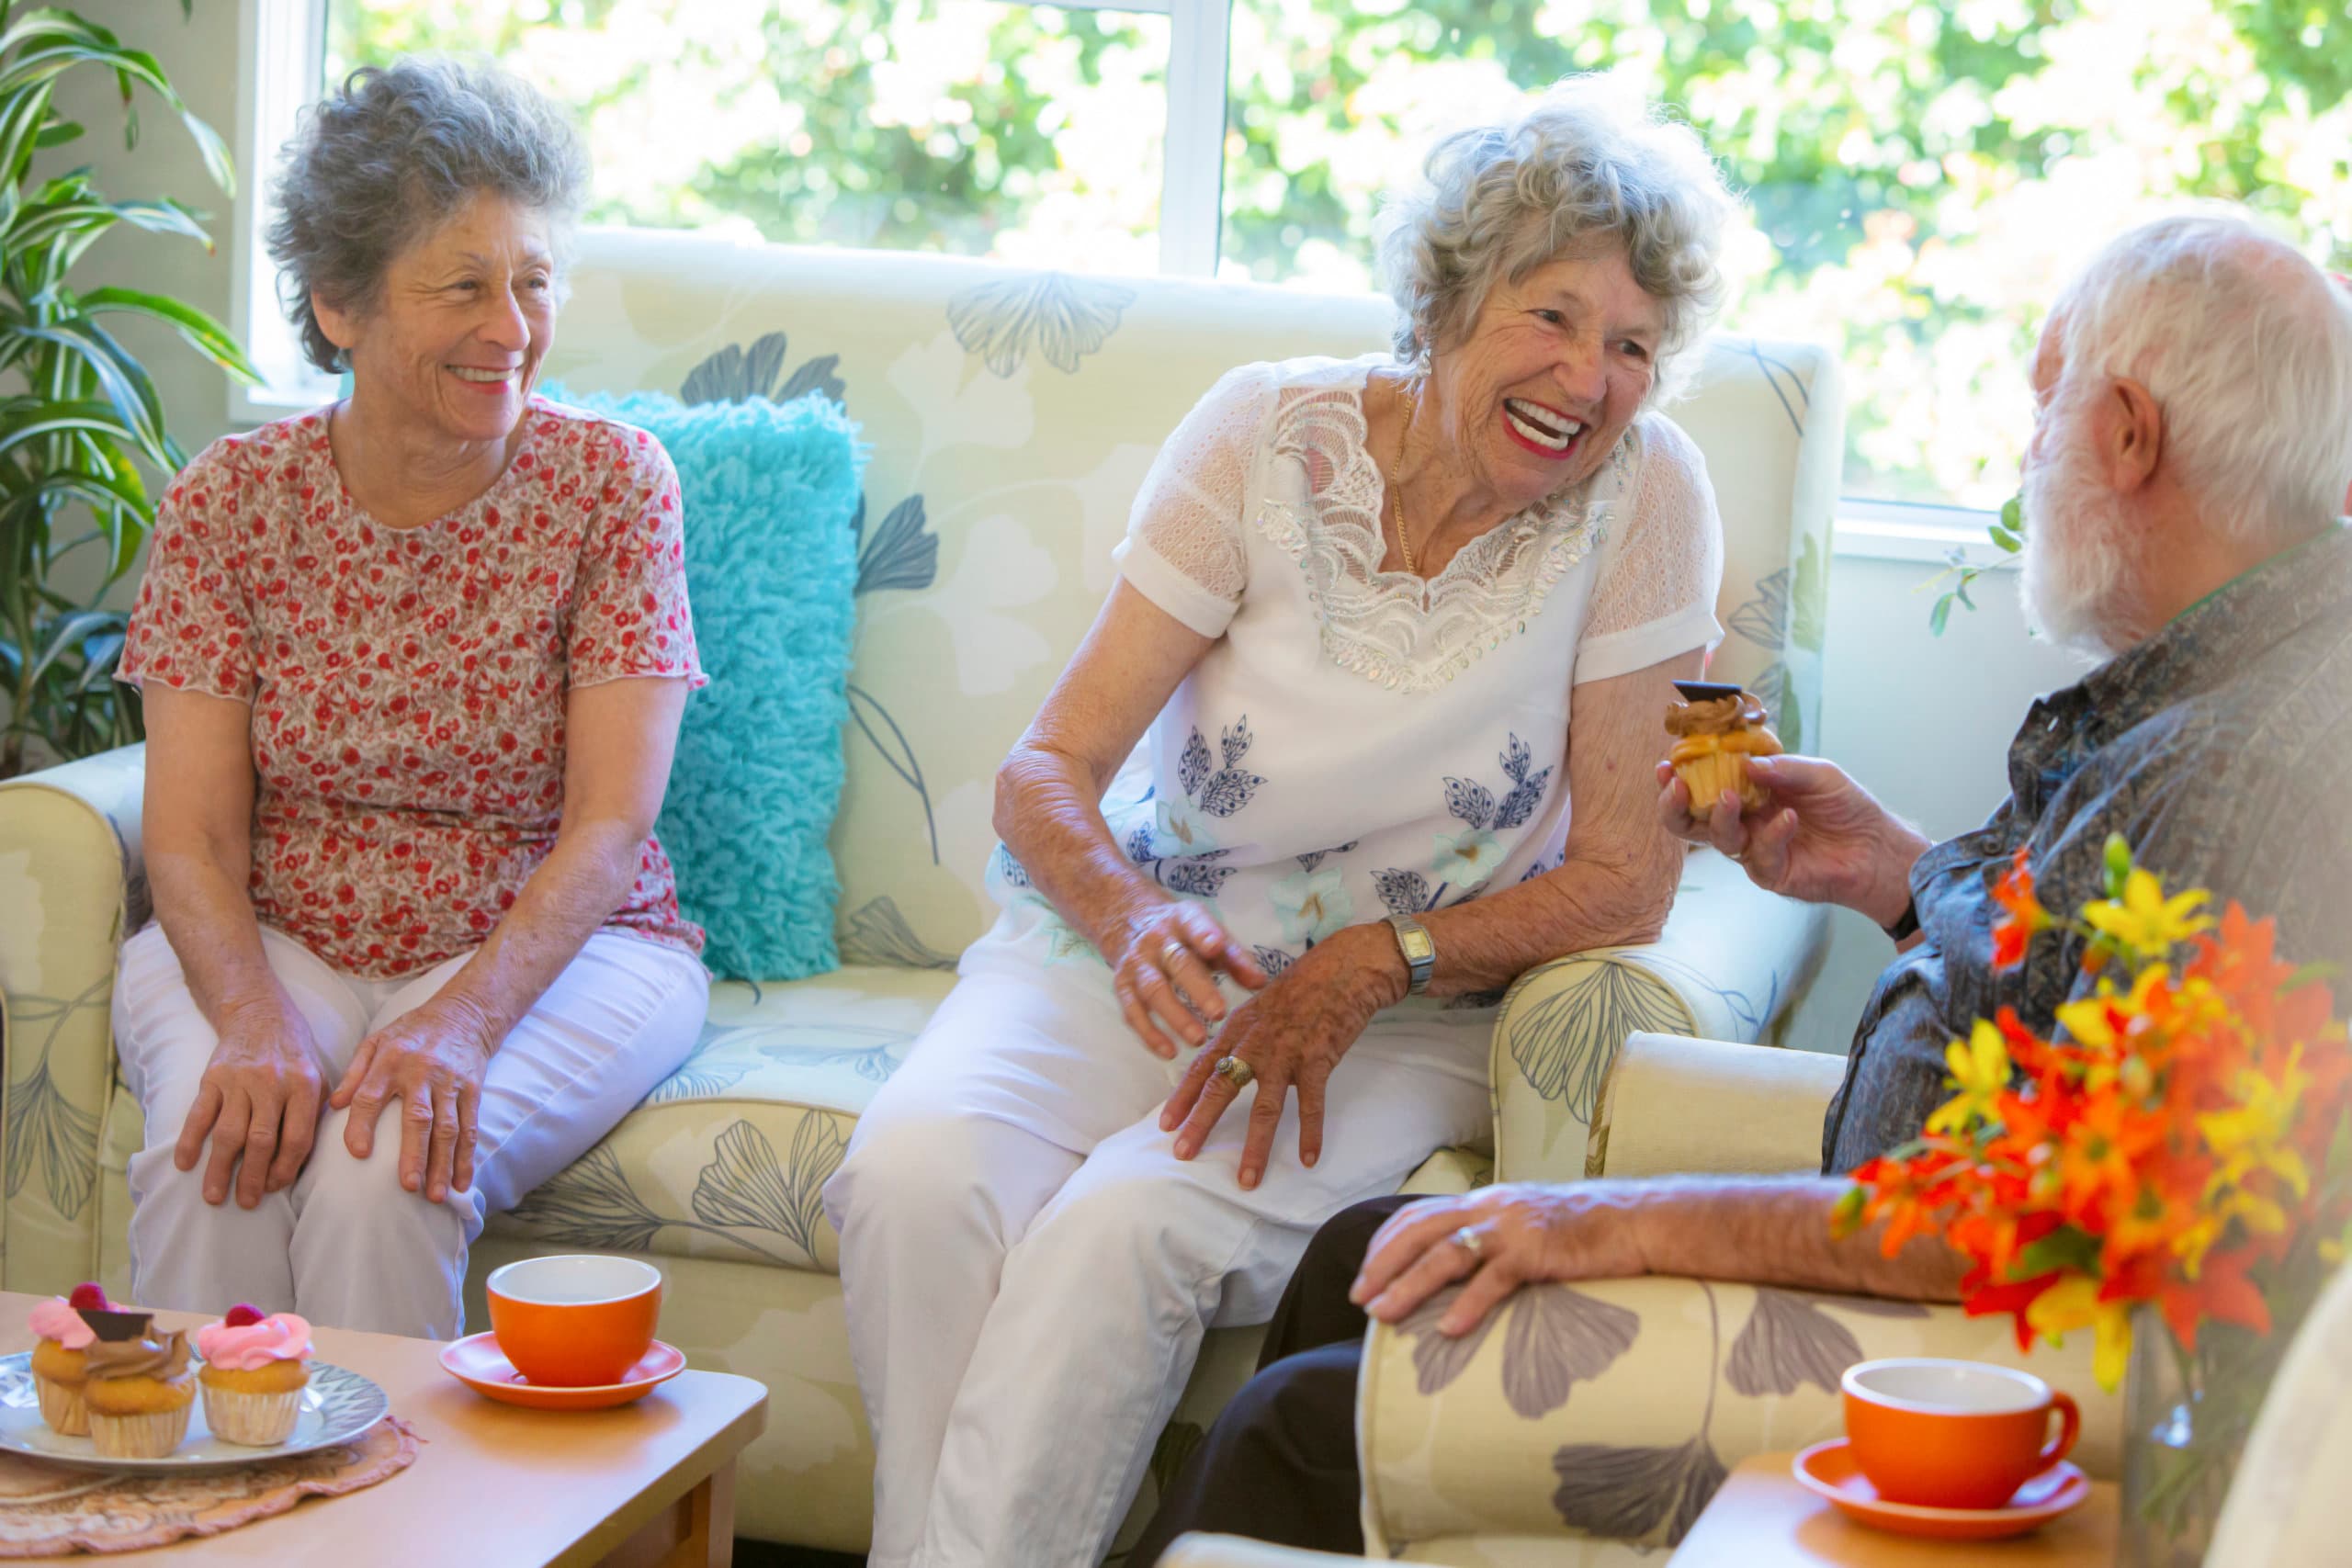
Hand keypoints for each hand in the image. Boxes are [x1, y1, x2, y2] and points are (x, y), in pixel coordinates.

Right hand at [174, 999, 326, 1208]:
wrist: (261, 1015)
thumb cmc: (294, 1057)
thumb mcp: (318, 1079)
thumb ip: (312, 1116)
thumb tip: (300, 1166)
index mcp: (304, 1085)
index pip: (297, 1137)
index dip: (286, 1168)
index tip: (275, 1188)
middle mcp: (271, 1083)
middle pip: (260, 1140)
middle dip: (252, 1177)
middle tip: (247, 1203)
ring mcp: (239, 1080)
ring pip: (228, 1133)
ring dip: (220, 1169)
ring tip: (215, 1197)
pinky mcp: (212, 1077)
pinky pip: (198, 1114)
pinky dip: (189, 1141)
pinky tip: (184, 1165)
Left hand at [330, 999, 495, 1203]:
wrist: (463, 1014)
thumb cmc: (411, 1033)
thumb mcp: (376, 1041)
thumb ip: (354, 1072)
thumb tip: (334, 1105)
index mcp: (391, 1061)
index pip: (371, 1095)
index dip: (363, 1124)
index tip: (358, 1153)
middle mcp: (422, 1073)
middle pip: (418, 1118)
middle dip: (414, 1154)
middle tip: (408, 1187)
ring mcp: (451, 1084)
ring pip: (448, 1128)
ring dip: (443, 1163)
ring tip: (436, 1194)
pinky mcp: (473, 1091)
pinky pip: (471, 1127)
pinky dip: (467, 1157)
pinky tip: (464, 1182)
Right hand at [1101, 896, 1268, 1058]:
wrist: (1129, 921)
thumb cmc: (1185, 936)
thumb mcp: (1210, 936)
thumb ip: (1235, 958)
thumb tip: (1260, 983)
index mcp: (1183, 920)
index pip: (1194, 924)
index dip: (1204, 934)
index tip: (1216, 947)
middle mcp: (1156, 940)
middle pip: (1177, 963)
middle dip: (1198, 988)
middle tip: (1219, 1013)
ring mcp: (1136, 963)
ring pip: (1154, 990)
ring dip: (1176, 1016)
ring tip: (1199, 1039)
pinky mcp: (1122, 985)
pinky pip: (1133, 1012)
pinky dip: (1150, 1034)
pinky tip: (1170, 1052)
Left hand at [1159, 925, 1400, 1188]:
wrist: (1345, 969)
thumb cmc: (1303, 987)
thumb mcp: (1261, 1005)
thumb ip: (1241, 1035)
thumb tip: (1223, 1061)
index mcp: (1239, 1028)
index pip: (1202, 1066)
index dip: (1182, 1096)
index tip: (1165, 1124)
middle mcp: (1256, 1042)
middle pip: (1222, 1087)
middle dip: (1201, 1122)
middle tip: (1183, 1153)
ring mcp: (1287, 1052)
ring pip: (1266, 1107)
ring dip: (1256, 1146)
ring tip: (1247, 1179)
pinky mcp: (1318, 1059)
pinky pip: (1312, 1104)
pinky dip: (1311, 1133)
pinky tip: (1309, 1158)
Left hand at [1348, 1182, 1649, 1335]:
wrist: (1636, 1221)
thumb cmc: (1584, 1229)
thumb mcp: (1528, 1223)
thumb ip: (1494, 1238)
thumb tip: (1461, 1270)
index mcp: (1485, 1201)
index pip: (1419, 1215)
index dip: (1387, 1243)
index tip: (1365, 1271)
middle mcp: (1490, 1208)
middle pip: (1419, 1232)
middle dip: (1382, 1265)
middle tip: (1358, 1299)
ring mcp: (1511, 1228)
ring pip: (1444, 1254)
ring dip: (1408, 1286)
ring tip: (1384, 1315)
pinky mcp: (1536, 1252)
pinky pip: (1492, 1279)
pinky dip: (1467, 1305)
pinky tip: (1448, 1329)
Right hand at [1656, 753, 1926, 926]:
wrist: (1876, 847)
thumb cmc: (1847, 807)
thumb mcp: (1818, 773)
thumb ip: (1782, 767)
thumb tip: (1745, 764)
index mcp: (1748, 792)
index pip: (1704, 783)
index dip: (1681, 775)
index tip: (1667, 763)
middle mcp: (1744, 821)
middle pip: (1692, 820)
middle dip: (1675, 806)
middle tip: (1676, 786)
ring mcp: (1753, 848)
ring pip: (1718, 838)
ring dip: (1719, 816)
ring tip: (1732, 796)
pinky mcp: (1770, 872)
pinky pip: (1758, 855)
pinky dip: (1772, 835)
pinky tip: (1790, 819)